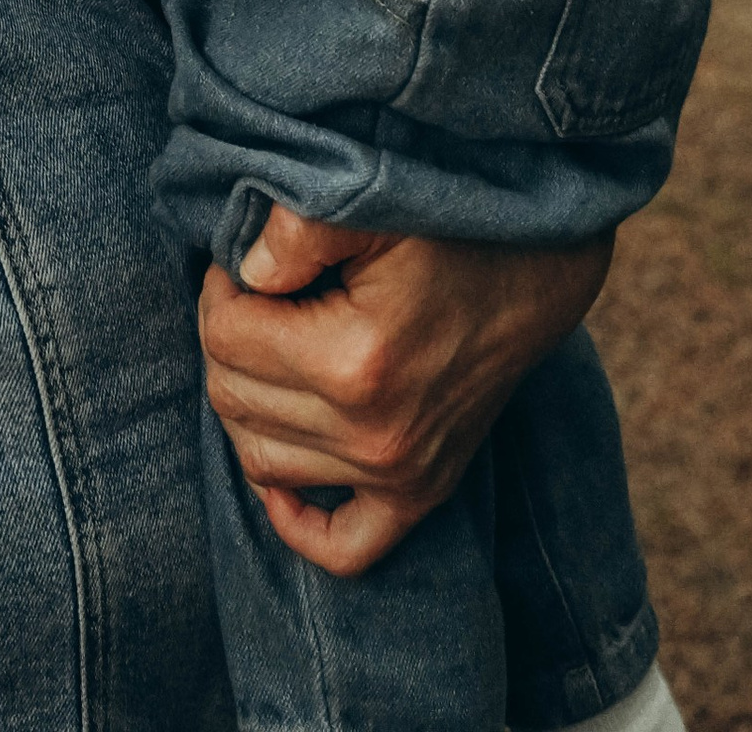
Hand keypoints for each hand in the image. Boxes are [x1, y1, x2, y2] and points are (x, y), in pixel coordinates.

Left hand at [198, 207, 613, 574]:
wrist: (531, 272)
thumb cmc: (448, 232)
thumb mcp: (372, 205)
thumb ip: (296, 227)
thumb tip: (243, 272)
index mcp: (355, 360)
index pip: (225, 336)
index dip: (220, 289)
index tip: (241, 264)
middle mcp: (373, 434)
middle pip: (233, 398)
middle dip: (226, 341)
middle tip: (252, 301)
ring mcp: (398, 474)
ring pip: (261, 461)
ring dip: (246, 404)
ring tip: (270, 351)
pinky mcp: (419, 494)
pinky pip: (342, 546)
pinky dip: (296, 518)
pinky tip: (282, 472)